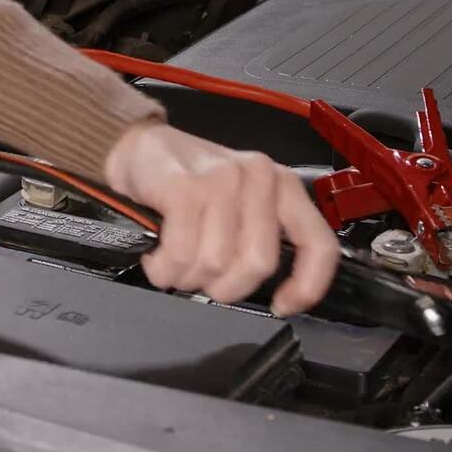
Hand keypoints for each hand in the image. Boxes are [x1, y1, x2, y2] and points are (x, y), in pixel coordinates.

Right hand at [105, 122, 338, 314]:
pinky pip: (181, 254)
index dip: (306, 286)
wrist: (134, 146)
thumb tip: (272, 292)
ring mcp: (222, 180)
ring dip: (186, 277)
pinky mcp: (185, 188)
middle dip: (224, 287)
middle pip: (258, 265)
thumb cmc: (185, 180)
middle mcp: (259, 178)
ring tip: (173, 264)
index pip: (318, 244)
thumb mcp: (239, 201)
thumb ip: (259, 236)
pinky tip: (157, 260)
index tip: (282, 305)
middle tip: (202, 278)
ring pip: (215, 264)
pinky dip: (164, 269)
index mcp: (282, 184)